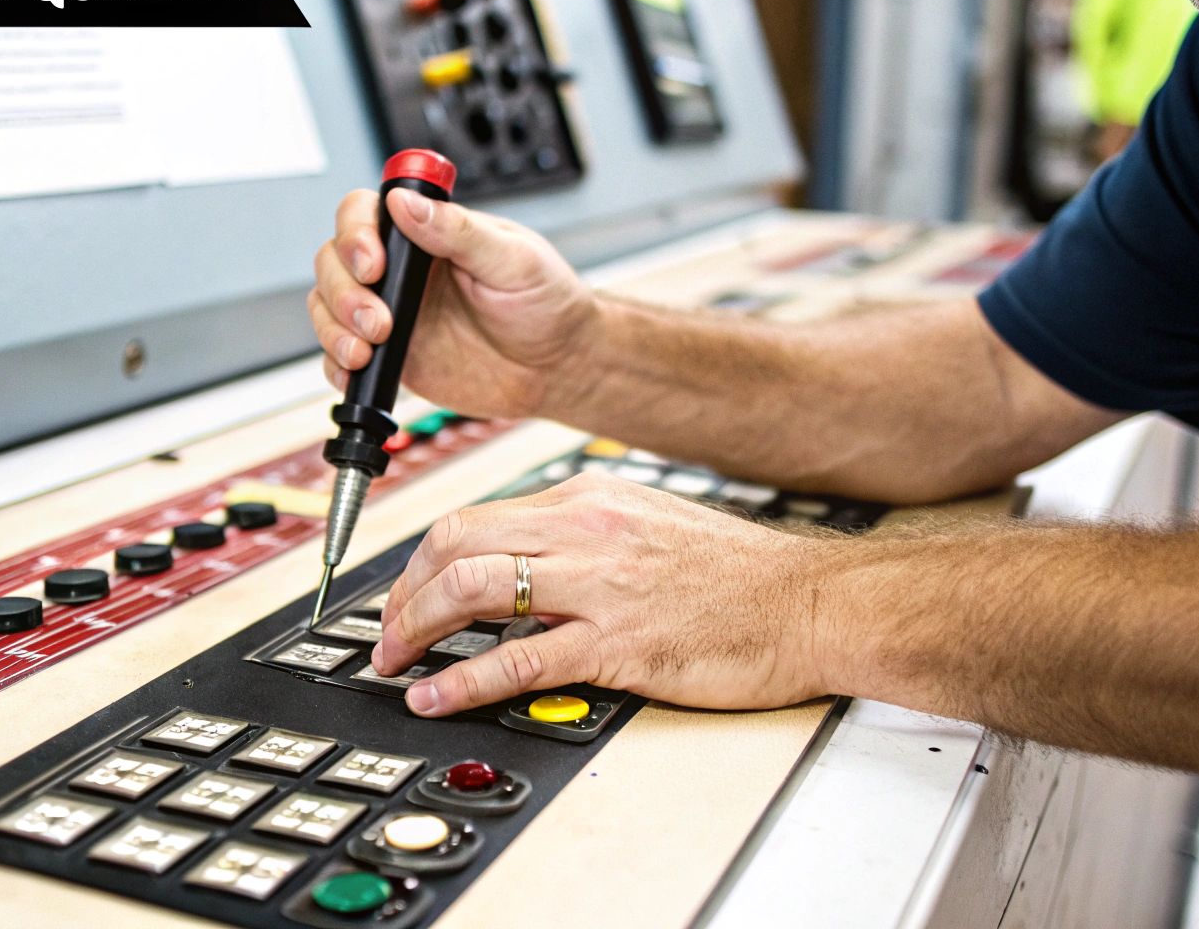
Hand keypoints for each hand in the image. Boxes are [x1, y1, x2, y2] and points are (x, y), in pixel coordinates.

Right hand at [308, 188, 599, 418]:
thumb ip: (459, 231)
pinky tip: (357, 371)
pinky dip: (336, 365)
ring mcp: (391, 312)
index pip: (365, 212)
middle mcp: (401, 270)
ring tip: (369, 348)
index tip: (373, 263)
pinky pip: (341, 358)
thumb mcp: (513, 260)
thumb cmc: (547, 304)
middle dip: (343, 289)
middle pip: (334, 260)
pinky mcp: (392, 357)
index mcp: (428, 233)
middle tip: (379, 319)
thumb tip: (405, 203)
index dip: (355, 232)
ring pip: (328, 306)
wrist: (558, 368)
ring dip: (334, 327)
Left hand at [371, 470, 836, 715]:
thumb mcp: (648, 524)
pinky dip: (463, 681)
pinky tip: (436, 697)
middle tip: (387, 634)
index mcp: (588, 500)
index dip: (424, 562)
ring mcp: (600, 585)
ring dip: (417, 630)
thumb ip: (582, 537)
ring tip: (397, 663)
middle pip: (456, 544)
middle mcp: (586, 531)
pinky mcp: (619, 643)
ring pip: (473, 589)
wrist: (811, 603)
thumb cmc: (741, 575)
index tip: (408, 595)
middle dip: (404, 593)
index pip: (476, 518)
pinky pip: (519, 658)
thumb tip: (520, 562)